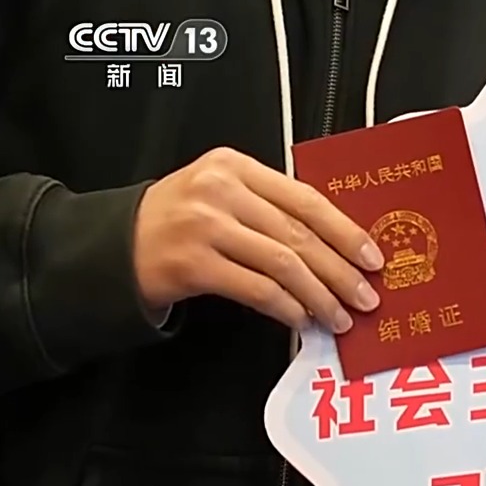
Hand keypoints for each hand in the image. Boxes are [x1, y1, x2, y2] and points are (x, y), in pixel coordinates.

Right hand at [133, 147, 383, 331]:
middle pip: (300, 233)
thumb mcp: (222, 193)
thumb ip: (271, 205)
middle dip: (341, 270)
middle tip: (367, 296)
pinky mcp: (194, 264)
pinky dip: (287, 307)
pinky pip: (257, 289)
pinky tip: (302, 319)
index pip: (306, 198)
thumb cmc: (179, 220)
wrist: (113, 245)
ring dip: (320, 295)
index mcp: (237, 166)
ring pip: (283, 263)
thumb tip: (339, 244)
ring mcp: (206, 226)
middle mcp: (222, 190)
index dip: (346, 230)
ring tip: (341, 317)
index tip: (373, 256)